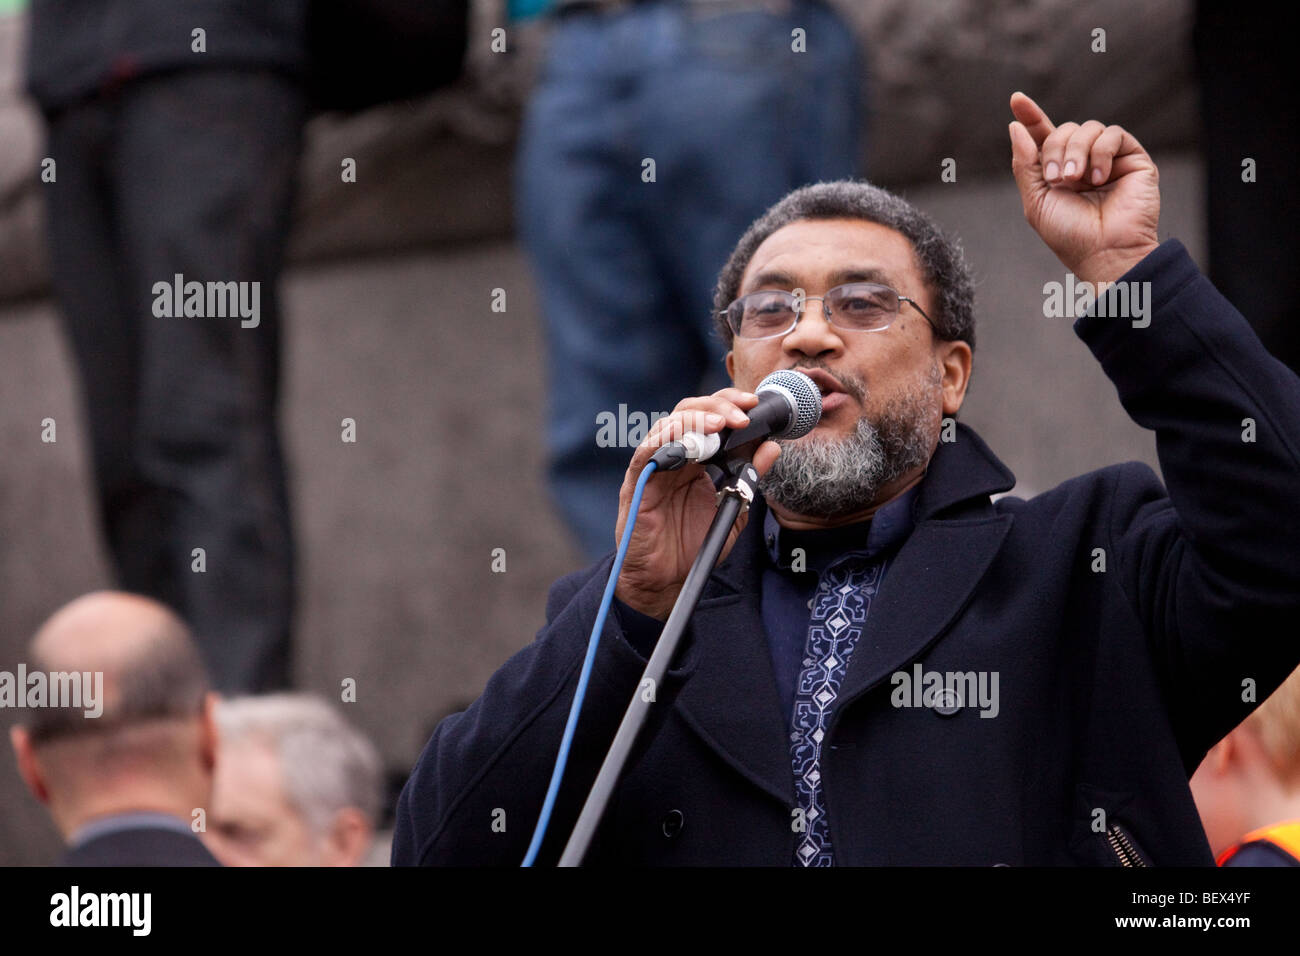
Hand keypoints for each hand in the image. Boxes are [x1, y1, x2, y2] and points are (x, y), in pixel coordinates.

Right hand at [614, 388, 781, 620]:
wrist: (666, 581)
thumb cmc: (693, 546)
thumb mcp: (732, 508)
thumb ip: (750, 478)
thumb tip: (772, 446)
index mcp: (695, 460)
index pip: (709, 418)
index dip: (729, 406)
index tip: (755, 405)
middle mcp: (673, 457)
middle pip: (688, 412)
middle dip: (717, 406)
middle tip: (742, 414)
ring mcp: (653, 467)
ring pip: (668, 425)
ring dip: (696, 419)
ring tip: (721, 424)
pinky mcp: (637, 483)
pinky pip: (646, 452)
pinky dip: (666, 440)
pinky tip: (688, 440)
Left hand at [1009, 92, 1160, 284]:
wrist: (1104, 252)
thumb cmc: (1070, 235)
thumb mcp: (1036, 201)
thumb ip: (1025, 164)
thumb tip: (1015, 127)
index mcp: (1058, 171)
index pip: (1044, 135)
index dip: (1031, 116)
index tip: (1017, 99)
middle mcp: (1083, 161)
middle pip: (1063, 130)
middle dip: (1054, 149)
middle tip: (1057, 179)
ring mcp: (1108, 158)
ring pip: (1087, 128)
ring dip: (1076, 151)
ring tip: (1076, 180)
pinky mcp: (1133, 158)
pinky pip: (1112, 134)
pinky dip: (1100, 152)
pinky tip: (1098, 178)